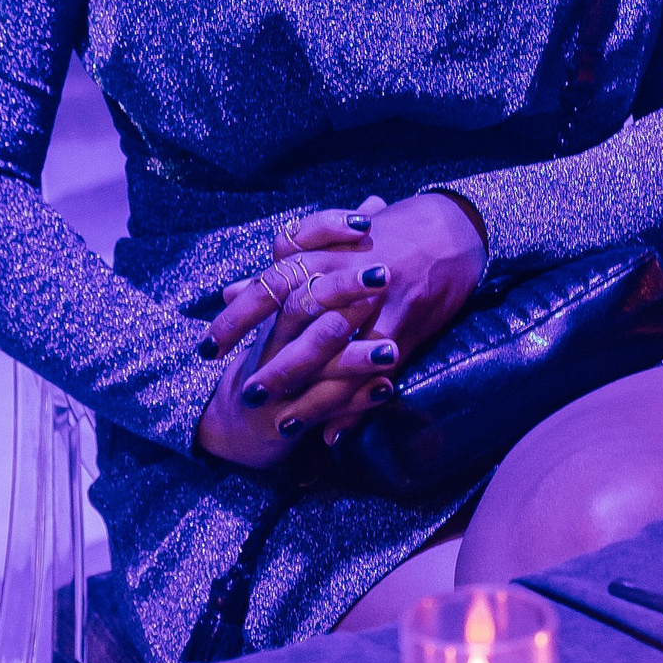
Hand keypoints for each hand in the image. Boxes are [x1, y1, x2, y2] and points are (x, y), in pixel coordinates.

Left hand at [197, 191, 485, 463]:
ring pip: (341, 353)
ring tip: (284, 422)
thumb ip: (283, 267)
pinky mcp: (408, 324)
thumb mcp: (334, 241)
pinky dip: (354, 404)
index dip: (240, 315)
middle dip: (275, 362)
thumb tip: (229, 291)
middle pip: (303, 321)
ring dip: (312, 391)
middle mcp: (350, 273)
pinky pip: (376, 371)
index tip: (209, 347)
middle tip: (248, 395)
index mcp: (327, 250)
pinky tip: (333, 433)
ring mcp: (381, 301)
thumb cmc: (390, 233)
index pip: (274, 282)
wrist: (453, 229)